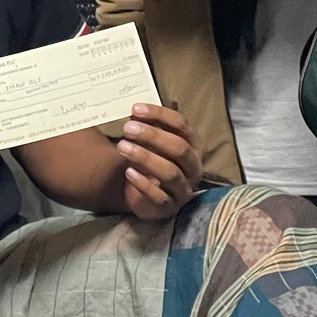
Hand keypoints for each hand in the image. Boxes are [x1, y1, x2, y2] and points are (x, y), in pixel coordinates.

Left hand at [117, 103, 200, 219]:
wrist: (145, 195)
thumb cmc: (152, 160)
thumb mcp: (152, 142)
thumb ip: (148, 127)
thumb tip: (134, 112)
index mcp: (194, 146)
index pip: (182, 125)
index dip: (159, 115)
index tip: (135, 109)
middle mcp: (194, 167)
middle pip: (179, 148)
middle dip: (152, 136)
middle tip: (127, 128)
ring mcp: (184, 189)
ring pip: (170, 172)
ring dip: (145, 157)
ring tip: (122, 146)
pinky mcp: (169, 207)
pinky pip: (159, 196)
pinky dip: (142, 183)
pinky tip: (128, 172)